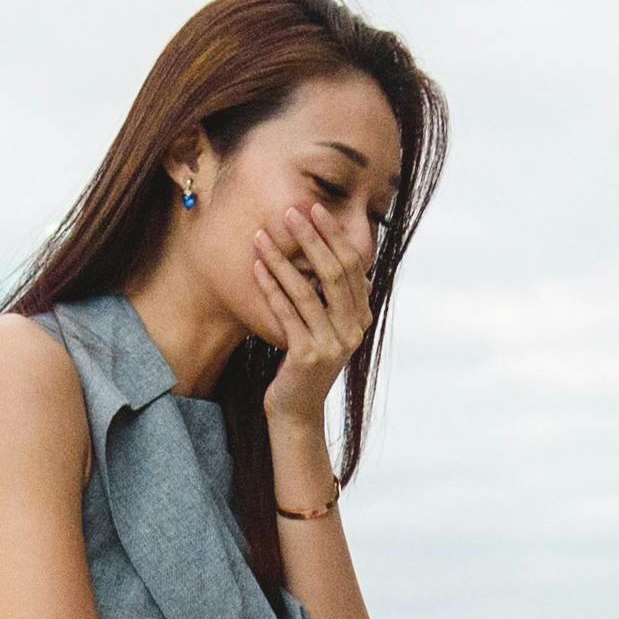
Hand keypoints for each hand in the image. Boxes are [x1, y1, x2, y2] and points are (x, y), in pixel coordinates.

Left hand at [245, 208, 371, 427]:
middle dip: (312, 238)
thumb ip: (332, 297)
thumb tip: (330, 250)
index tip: (313, 208)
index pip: (352, 265)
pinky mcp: (308, 356)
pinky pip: (287, 313)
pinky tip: (256, 267)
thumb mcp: (326, 327)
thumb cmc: (305, 362)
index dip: (333, 235)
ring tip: (261, 236)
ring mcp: (333, 344)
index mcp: (362, 318)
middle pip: (335, 272)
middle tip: (290, 211)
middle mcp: (353, 330)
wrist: (296, 410)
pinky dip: (270, 287)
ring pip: (307, 290)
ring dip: (282, 259)